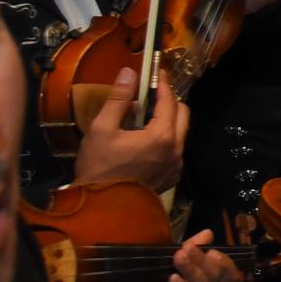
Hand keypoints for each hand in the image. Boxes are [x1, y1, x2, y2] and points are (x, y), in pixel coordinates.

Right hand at [72, 69, 186, 192]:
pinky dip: (166, 139)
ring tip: (144, 116)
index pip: (169, 100)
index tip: (156, 71)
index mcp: (162, 136)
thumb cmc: (98, 168)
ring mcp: (176, 166)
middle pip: (182, 114)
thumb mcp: (102, 129)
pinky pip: (175, 150)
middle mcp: (176, 150)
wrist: (100, 209)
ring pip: (180, 132)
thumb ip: (118, 99)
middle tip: (151, 94)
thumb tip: (129, 72)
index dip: (163, 83)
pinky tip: (145, 139)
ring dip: (168, 120)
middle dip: (169, 100)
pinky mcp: (171, 178)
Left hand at [166, 230, 242, 281]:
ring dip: (192, 270)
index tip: (210, 249)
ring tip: (179, 257)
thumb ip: (191, 251)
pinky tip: (173, 279)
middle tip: (186, 248)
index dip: (222, 259)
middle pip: (213, 275)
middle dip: (201, 260)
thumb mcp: (174, 269)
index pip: (224, 268)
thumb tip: (208, 232)